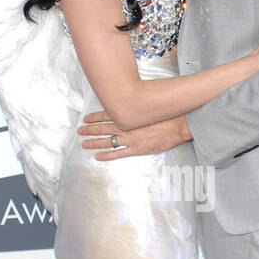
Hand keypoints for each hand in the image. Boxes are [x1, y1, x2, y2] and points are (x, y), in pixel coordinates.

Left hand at [77, 110, 191, 158]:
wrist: (178, 124)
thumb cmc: (166, 113)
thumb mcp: (149, 104)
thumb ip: (136, 106)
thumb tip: (129, 101)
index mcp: (129, 115)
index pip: (106, 115)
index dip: (94, 117)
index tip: (86, 118)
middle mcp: (127, 127)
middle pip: (103, 128)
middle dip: (90, 130)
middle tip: (80, 131)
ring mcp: (131, 139)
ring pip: (108, 141)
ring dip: (94, 142)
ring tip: (84, 143)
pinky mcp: (137, 149)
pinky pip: (118, 154)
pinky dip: (107, 155)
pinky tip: (98, 157)